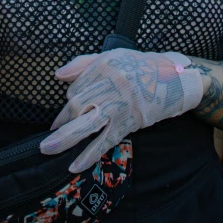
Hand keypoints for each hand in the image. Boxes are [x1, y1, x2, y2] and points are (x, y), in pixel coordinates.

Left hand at [40, 48, 202, 171]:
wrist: (176, 79)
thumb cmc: (142, 67)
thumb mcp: (114, 57)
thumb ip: (83, 63)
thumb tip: (58, 75)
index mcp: (103, 65)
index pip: (76, 87)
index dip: (69, 102)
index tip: (67, 113)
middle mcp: (109, 83)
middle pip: (75, 104)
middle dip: (61, 121)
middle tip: (48, 137)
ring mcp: (118, 104)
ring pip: (85, 122)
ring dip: (64, 138)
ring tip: (46, 149)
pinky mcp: (128, 122)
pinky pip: (105, 140)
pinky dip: (89, 154)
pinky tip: (75, 165)